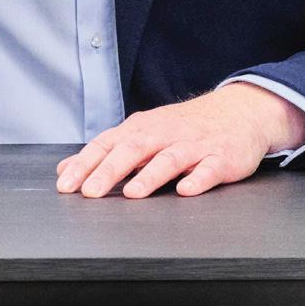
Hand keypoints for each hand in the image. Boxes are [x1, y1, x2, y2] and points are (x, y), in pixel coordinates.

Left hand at [55, 80, 304, 199]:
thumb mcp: (143, 133)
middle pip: (133, 150)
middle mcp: (165, 134)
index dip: (85, 164)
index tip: (66, 184)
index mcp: (142, 129)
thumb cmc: (184, 128)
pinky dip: (197, 180)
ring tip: (132, 193)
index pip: (107, 144)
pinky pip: (209, 169)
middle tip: (89, 192)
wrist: (239, 112)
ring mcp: (194, 146)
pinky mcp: (221, 158)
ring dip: (150, 176)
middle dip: (109, 171)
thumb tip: (66, 168)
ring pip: (169, 159)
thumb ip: (106, 151)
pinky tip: (186, 190)